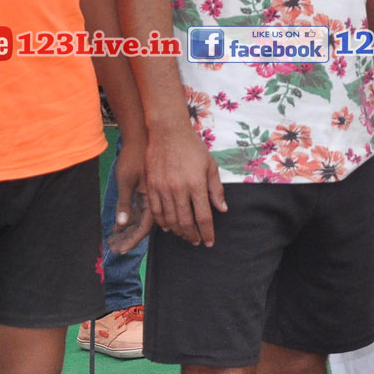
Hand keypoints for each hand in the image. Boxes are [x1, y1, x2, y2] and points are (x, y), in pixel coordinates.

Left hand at [107, 140, 152, 253]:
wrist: (139, 138)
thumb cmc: (133, 157)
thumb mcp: (126, 180)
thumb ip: (124, 203)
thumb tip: (121, 224)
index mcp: (151, 199)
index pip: (143, 227)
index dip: (133, 239)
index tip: (122, 250)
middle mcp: (151, 201)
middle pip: (141, 226)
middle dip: (127, 239)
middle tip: (114, 249)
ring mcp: (147, 197)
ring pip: (138, 220)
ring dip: (126, 231)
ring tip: (112, 241)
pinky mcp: (142, 192)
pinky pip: (136, 212)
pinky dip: (126, 220)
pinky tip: (116, 228)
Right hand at [144, 126, 226, 244]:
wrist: (168, 132)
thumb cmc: (192, 148)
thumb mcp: (210, 165)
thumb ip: (216, 189)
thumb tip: (222, 209)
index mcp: (196, 184)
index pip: (203, 217)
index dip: (207, 233)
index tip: (210, 241)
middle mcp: (179, 189)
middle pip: (185, 222)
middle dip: (192, 236)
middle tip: (197, 241)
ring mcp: (163, 188)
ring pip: (170, 220)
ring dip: (178, 232)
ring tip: (185, 235)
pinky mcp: (151, 186)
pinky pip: (155, 211)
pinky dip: (162, 222)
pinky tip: (168, 227)